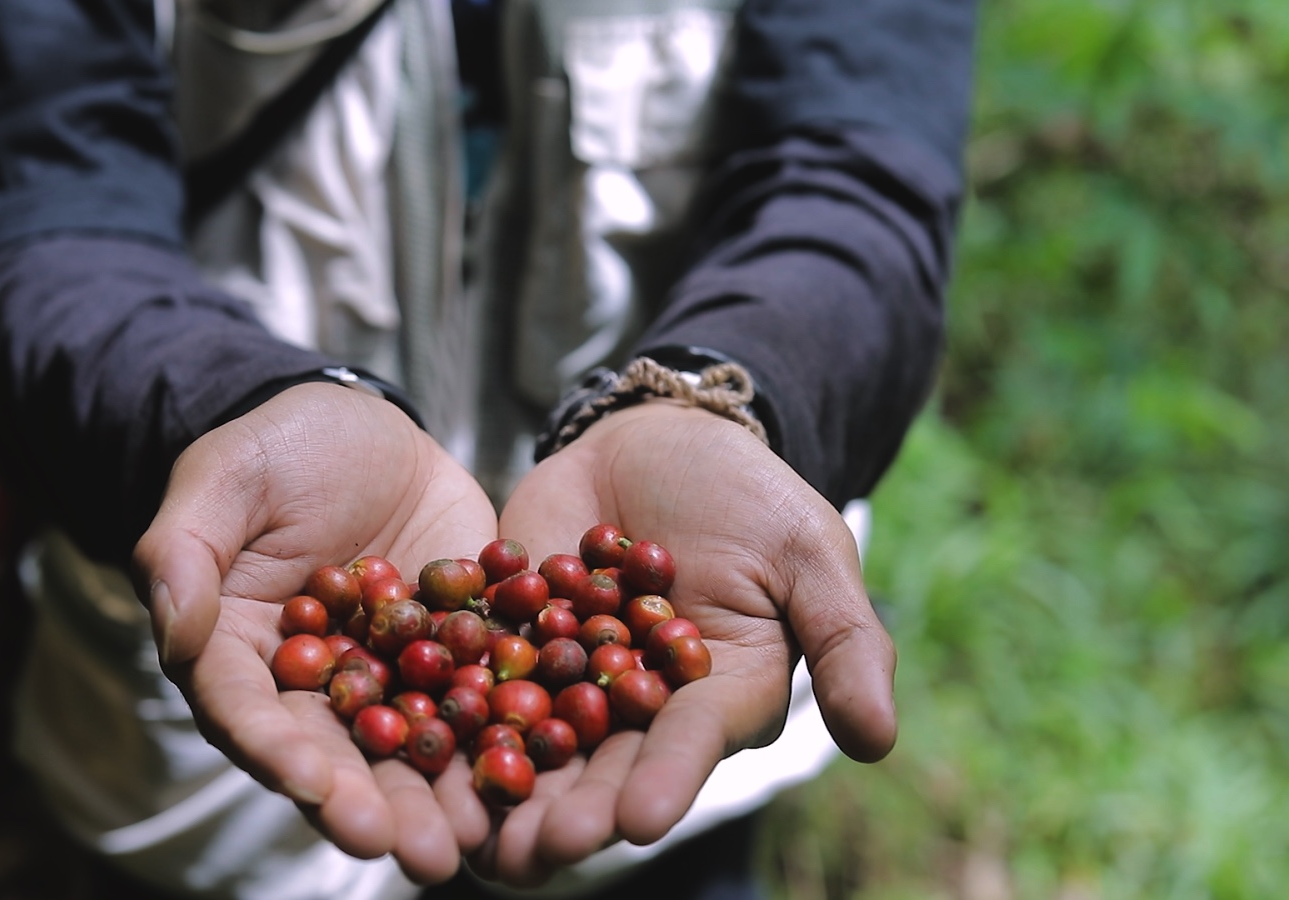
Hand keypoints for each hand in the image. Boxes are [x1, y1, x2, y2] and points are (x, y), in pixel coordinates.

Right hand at [132, 383, 498, 883]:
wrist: (363, 425)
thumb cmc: (274, 448)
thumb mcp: (220, 479)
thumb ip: (183, 553)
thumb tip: (172, 627)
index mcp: (239, 652)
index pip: (248, 713)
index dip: (277, 753)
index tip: (313, 786)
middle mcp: (313, 682)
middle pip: (335, 754)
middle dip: (372, 806)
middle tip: (413, 852)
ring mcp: (388, 671)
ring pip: (408, 746)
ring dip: (438, 798)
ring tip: (471, 843)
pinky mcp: (453, 649)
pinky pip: (479, 694)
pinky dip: (502, 735)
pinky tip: (535, 771)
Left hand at [481, 401, 896, 884]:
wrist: (658, 437)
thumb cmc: (750, 496)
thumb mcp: (809, 553)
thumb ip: (844, 642)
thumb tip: (882, 742)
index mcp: (714, 696)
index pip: (689, 744)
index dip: (667, 781)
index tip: (640, 822)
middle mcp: (637, 704)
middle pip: (602, 764)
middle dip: (570, 810)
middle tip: (534, 850)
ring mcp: (566, 673)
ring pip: (530, 739)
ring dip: (501, 788)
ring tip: (470, 832)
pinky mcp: (509, 635)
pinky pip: (475, 672)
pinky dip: (446, 705)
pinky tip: (412, 737)